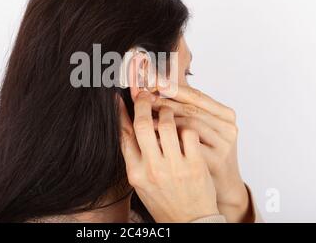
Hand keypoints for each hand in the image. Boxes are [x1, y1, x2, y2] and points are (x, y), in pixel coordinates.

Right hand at [119, 91, 218, 222]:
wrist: (190, 221)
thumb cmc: (164, 200)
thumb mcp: (142, 182)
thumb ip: (136, 156)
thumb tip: (129, 126)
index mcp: (135, 172)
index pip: (124, 135)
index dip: (121, 113)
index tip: (120, 99)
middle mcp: (152, 168)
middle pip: (142, 125)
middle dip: (143, 104)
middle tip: (145, 95)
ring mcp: (174, 166)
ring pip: (167, 124)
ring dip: (167, 112)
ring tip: (168, 111)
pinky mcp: (195, 165)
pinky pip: (188, 133)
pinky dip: (186, 126)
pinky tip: (185, 128)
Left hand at [153, 83, 251, 222]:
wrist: (214, 195)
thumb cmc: (203, 158)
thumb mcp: (202, 130)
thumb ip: (185, 109)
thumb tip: (156, 87)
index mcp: (226, 115)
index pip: (196, 95)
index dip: (172, 87)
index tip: (152, 81)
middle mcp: (228, 127)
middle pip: (190, 108)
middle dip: (163, 102)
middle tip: (141, 97)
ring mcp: (223, 145)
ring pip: (188, 123)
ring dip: (163, 119)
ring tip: (143, 116)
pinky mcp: (215, 162)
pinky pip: (187, 145)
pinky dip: (168, 139)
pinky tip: (153, 137)